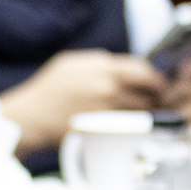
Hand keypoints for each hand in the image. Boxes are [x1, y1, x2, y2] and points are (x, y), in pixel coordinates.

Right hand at [0, 49, 164, 155]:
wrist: (32, 116)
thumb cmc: (49, 89)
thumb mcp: (71, 63)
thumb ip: (99, 62)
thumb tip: (123, 67)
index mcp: (101, 66)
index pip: (141, 67)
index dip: (152, 76)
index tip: (154, 82)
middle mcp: (108, 84)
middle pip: (149, 87)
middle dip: (158, 92)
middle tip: (159, 98)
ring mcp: (108, 107)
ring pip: (143, 108)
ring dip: (148, 110)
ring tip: (145, 113)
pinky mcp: (105, 127)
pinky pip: (130, 125)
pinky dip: (135, 125)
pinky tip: (132, 125)